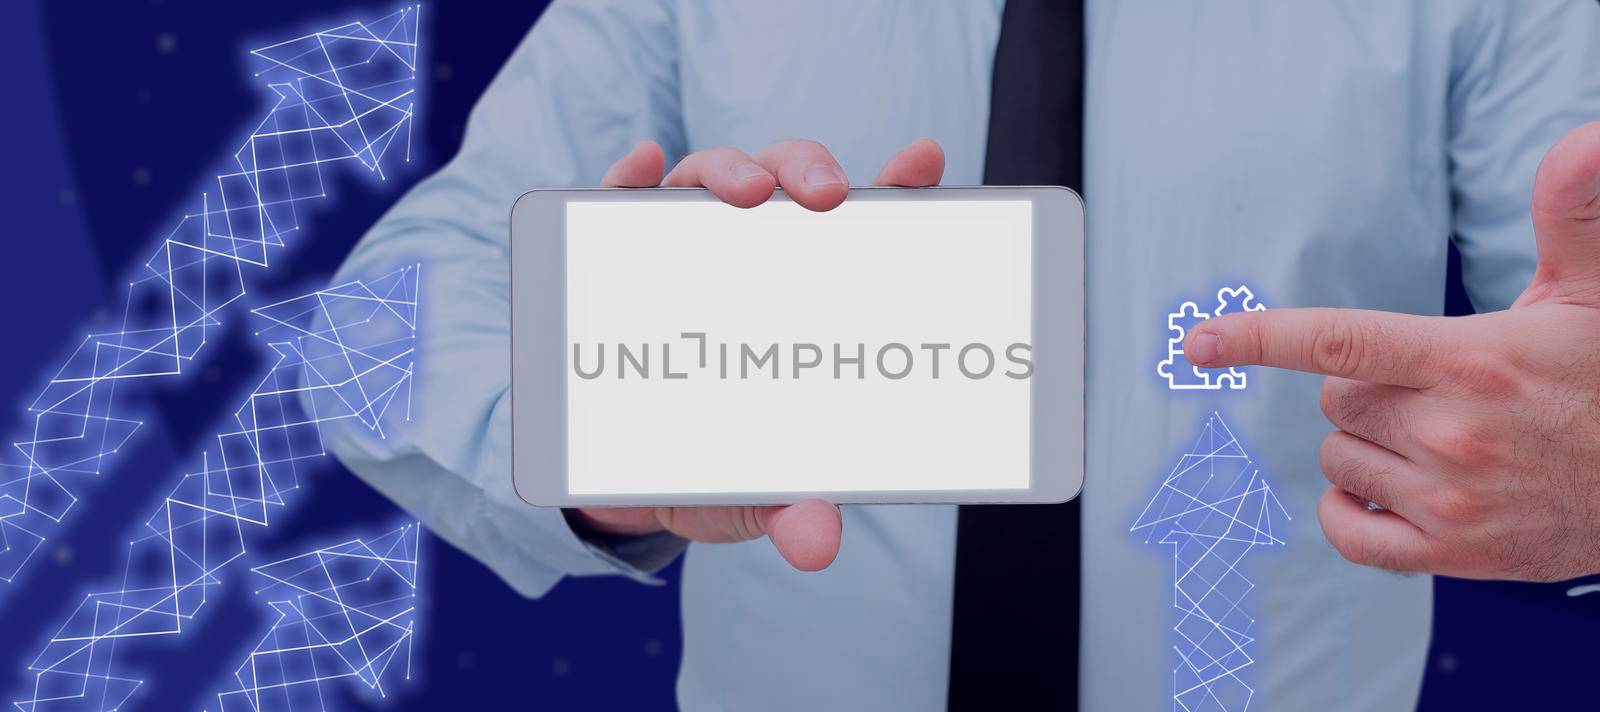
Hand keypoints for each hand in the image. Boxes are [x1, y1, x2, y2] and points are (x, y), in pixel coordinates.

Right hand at [575, 137, 946, 571]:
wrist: (632, 479)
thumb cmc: (721, 465)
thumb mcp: (761, 492)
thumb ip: (796, 510)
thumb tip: (817, 544)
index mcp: (812, 288)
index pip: (866, 222)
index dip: (899, 186)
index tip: (922, 164)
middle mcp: (754, 250)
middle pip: (788, 182)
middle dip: (808, 172)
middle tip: (827, 200)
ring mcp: (683, 244)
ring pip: (711, 178)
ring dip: (731, 172)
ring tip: (746, 196)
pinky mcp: (614, 252)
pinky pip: (619, 200)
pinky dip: (630, 176)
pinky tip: (642, 166)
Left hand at [1184, 122, 1599, 581]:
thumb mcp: (1591, 293)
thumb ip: (1573, 214)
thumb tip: (1581, 138)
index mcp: (1472, 359)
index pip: (1338, 341)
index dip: (1259, 337)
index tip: (1198, 342)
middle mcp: (1450, 432)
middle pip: (1335, 401)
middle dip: (1368, 391)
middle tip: (1436, 391)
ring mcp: (1448, 498)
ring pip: (1339, 460)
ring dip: (1368, 449)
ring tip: (1440, 441)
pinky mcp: (1452, 553)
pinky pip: (1350, 534)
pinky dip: (1352, 514)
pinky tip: (1387, 496)